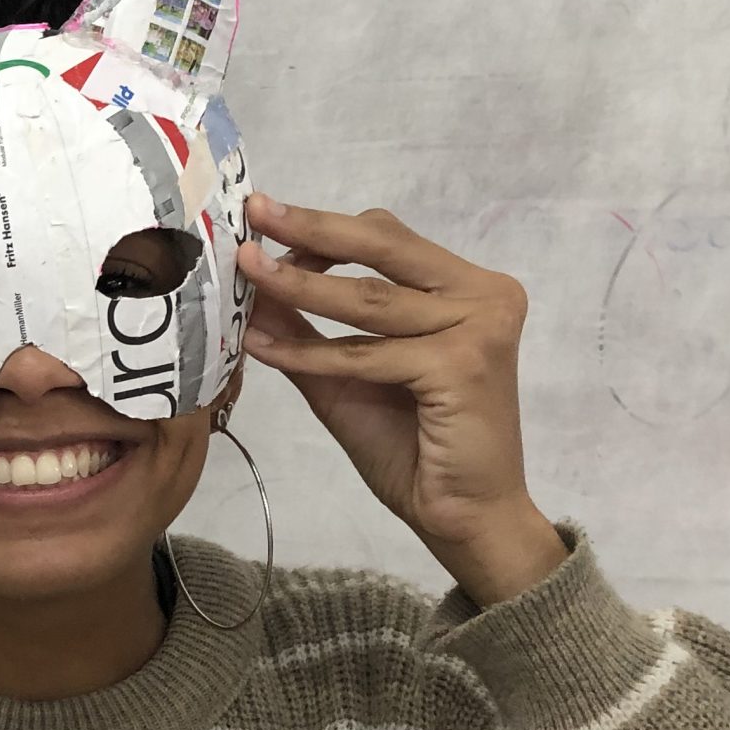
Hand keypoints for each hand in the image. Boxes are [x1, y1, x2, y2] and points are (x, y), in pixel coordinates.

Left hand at [237, 194, 566, 605]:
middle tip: (255, 212)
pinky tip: (262, 348)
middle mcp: (484, 295)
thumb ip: (308, 328)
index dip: (325, 229)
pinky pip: (366, 354)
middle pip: (384, 246)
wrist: (463, 517)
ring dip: (298, 286)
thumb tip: (253, 284)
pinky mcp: (462, 364)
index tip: (266, 220)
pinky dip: (309, 352)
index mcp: (467, 289)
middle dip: (312, 229)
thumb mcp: (346, 376)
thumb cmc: (414, 451)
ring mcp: (479, 326)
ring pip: (368, 299)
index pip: (389, 240)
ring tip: (245, 272)